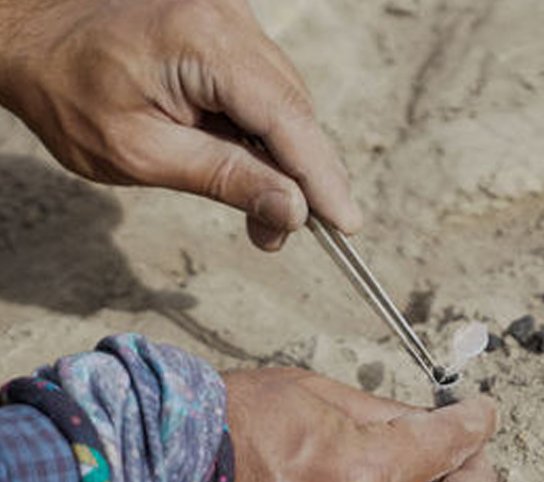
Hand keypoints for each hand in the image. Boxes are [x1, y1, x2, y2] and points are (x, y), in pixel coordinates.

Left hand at [0, 0, 360, 250]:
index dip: (321, 177)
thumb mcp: (141, 153)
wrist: (33, 34)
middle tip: (284, 231)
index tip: (345, 225)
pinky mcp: (228, 25)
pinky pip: (268, 84)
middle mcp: (229, 19)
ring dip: (286, 156)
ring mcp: (232, 16)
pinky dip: (268, 129)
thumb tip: (294, 212)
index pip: (287, 120)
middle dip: (303, 175)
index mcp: (204, 43)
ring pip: (287, 99)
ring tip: (265, 207)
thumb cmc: (69, 94)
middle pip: (294, 109)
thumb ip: (224, 179)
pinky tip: (253, 164)